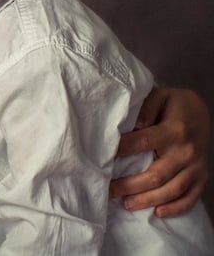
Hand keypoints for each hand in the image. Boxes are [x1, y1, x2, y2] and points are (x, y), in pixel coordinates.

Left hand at [110, 86, 209, 215]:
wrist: (202, 113)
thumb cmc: (174, 104)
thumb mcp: (159, 96)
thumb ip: (145, 108)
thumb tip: (132, 126)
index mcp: (175, 130)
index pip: (144, 141)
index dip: (124, 149)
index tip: (105, 157)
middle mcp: (187, 152)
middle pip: (157, 174)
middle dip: (131, 185)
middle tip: (109, 190)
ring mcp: (196, 168)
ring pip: (171, 190)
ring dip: (148, 199)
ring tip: (126, 204)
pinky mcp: (201, 178)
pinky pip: (190, 198)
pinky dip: (175, 208)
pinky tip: (158, 212)